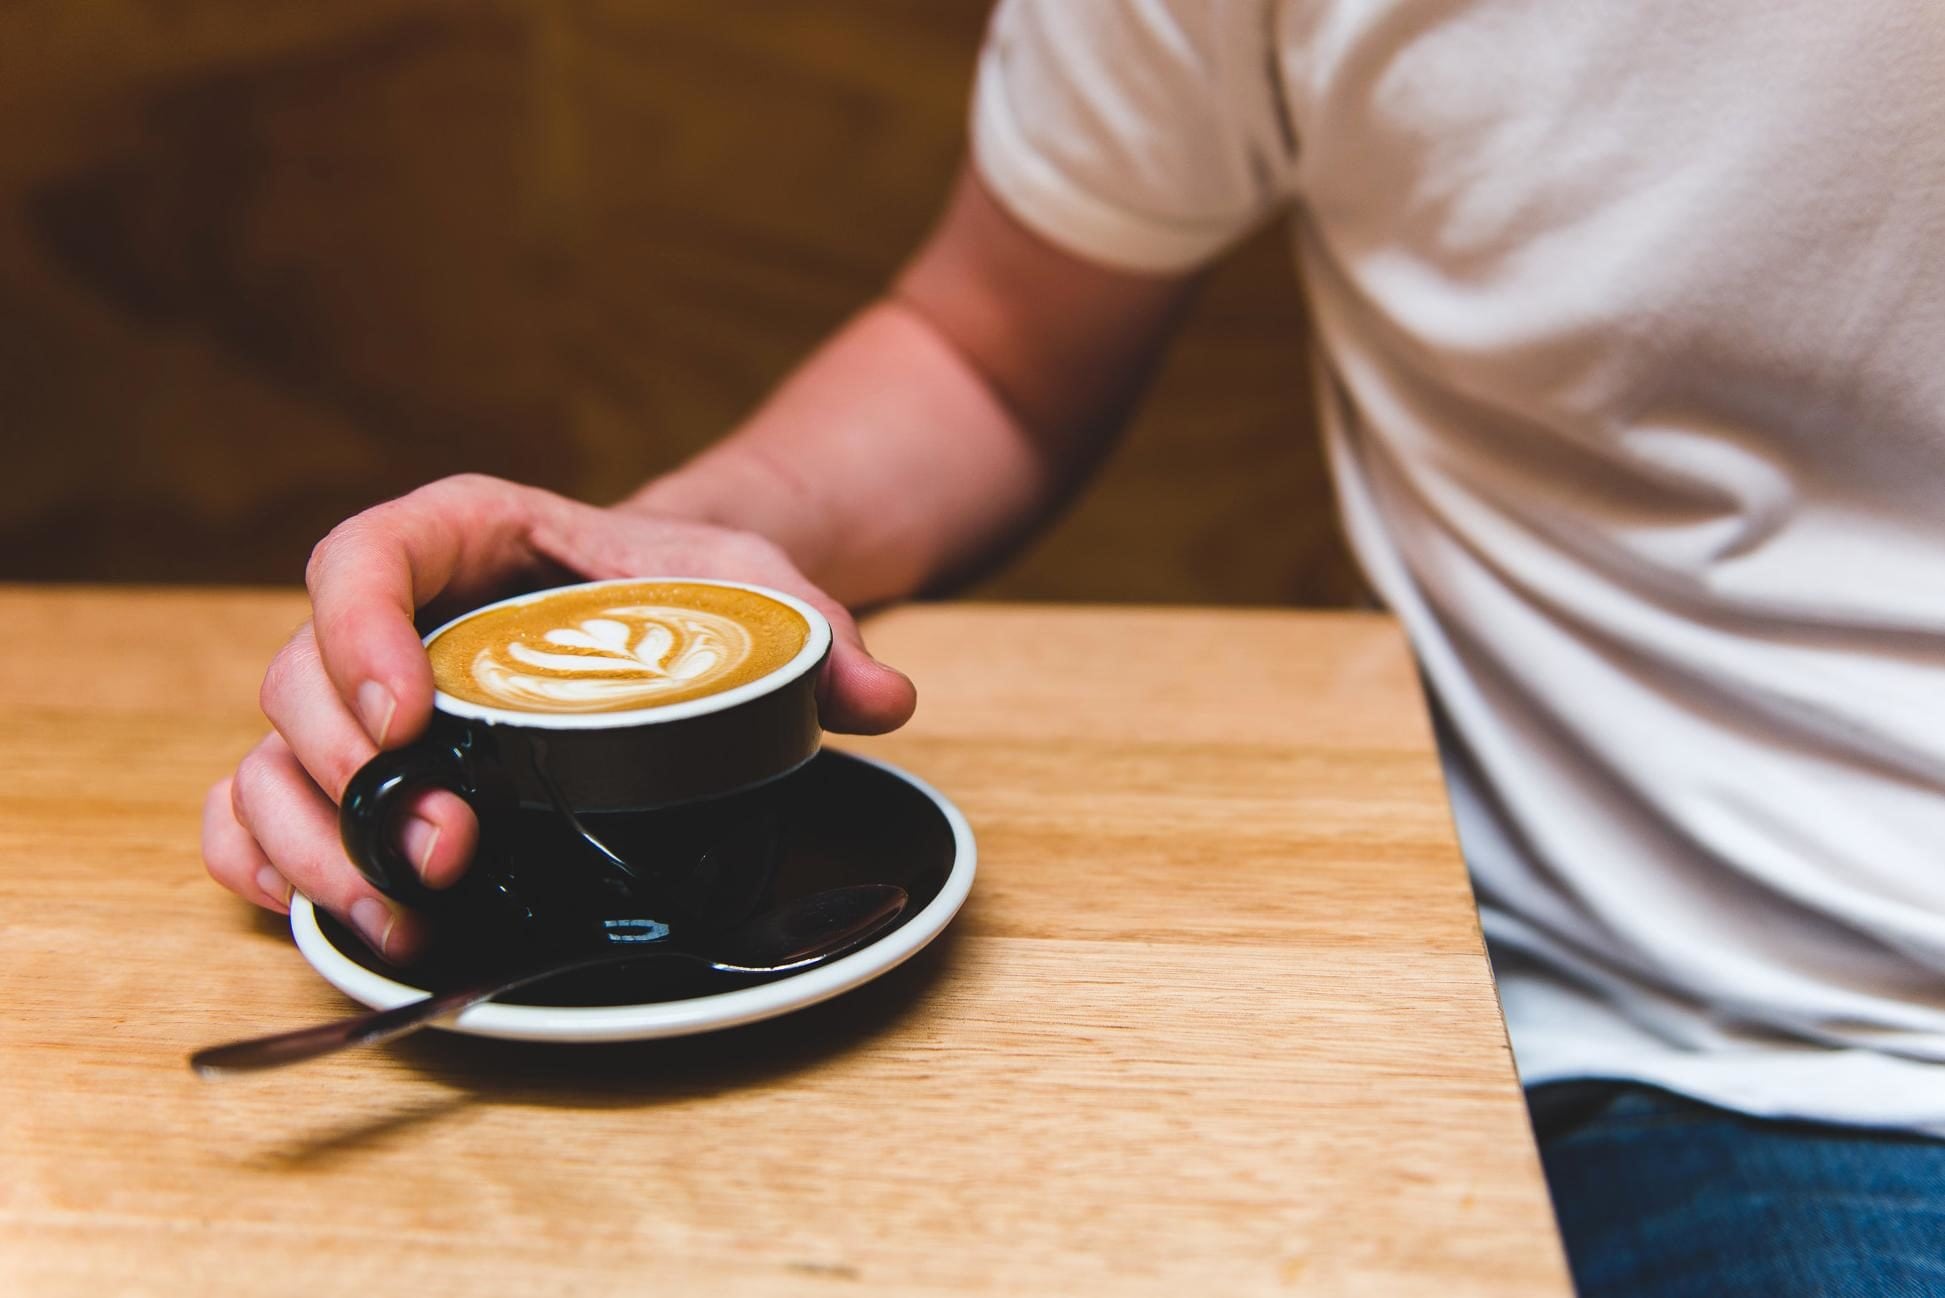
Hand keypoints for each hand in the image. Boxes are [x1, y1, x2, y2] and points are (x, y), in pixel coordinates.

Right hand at [201, 474, 916, 961]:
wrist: (664, 616)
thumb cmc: (688, 585)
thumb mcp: (760, 587)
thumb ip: (818, 632)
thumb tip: (884, 696)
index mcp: (468, 537)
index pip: (369, 552)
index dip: (359, 628)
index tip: (411, 713)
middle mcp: (398, 617)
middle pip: (303, 673)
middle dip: (348, 769)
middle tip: (446, 845)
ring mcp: (369, 700)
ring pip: (272, 756)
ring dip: (312, 841)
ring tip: (403, 908)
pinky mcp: (370, 772)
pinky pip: (263, 809)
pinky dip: (270, 863)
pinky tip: (333, 912)